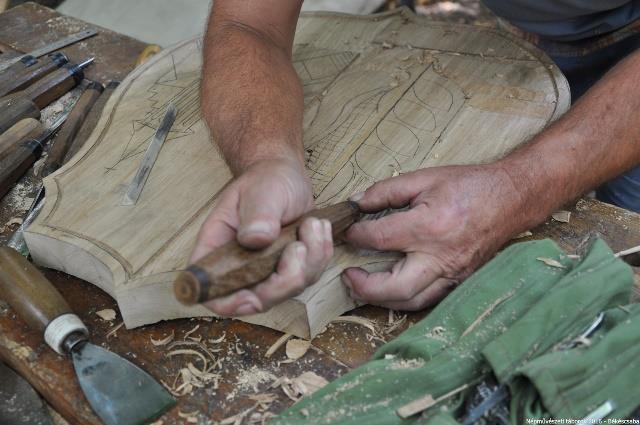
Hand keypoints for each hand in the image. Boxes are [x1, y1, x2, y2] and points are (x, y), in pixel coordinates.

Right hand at [190, 158, 333, 315]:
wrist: (284, 176)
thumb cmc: (264, 181)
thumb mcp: (260, 191)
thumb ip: (258, 215)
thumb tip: (255, 239)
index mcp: (219, 248)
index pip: (212, 290)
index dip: (229, 303)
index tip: (252, 296)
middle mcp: (240, 267)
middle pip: (258, 299)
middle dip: (286, 279)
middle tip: (300, 245)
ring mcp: (267, 271)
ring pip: (290, 289)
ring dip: (310, 260)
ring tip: (312, 225)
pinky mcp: (291, 269)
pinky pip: (311, 276)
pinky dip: (321, 255)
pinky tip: (319, 228)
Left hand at [343, 164, 523, 310]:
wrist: (512, 198)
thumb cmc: (470, 186)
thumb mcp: (425, 177)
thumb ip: (386, 191)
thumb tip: (356, 203)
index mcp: (430, 226)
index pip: (380, 239)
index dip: (356, 236)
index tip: (347, 231)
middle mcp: (442, 256)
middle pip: (395, 287)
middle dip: (364, 287)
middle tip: (347, 275)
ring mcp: (453, 273)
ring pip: (411, 301)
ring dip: (381, 298)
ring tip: (363, 285)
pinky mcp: (459, 281)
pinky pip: (427, 299)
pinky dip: (404, 298)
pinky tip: (390, 287)